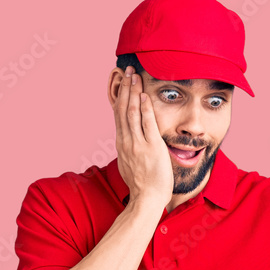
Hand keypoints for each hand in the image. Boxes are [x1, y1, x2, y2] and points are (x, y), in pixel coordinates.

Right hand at [113, 66, 172, 206]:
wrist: (147, 199)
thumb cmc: (143, 185)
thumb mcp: (130, 164)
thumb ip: (130, 151)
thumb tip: (130, 144)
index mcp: (122, 143)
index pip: (118, 114)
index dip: (120, 96)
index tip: (123, 82)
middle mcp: (126, 141)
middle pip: (123, 108)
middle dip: (125, 87)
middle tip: (128, 70)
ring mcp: (138, 144)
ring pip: (131, 113)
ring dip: (133, 92)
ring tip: (135, 75)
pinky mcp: (151, 148)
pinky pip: (147, 124)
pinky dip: (145, 109)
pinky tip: (144, 96)